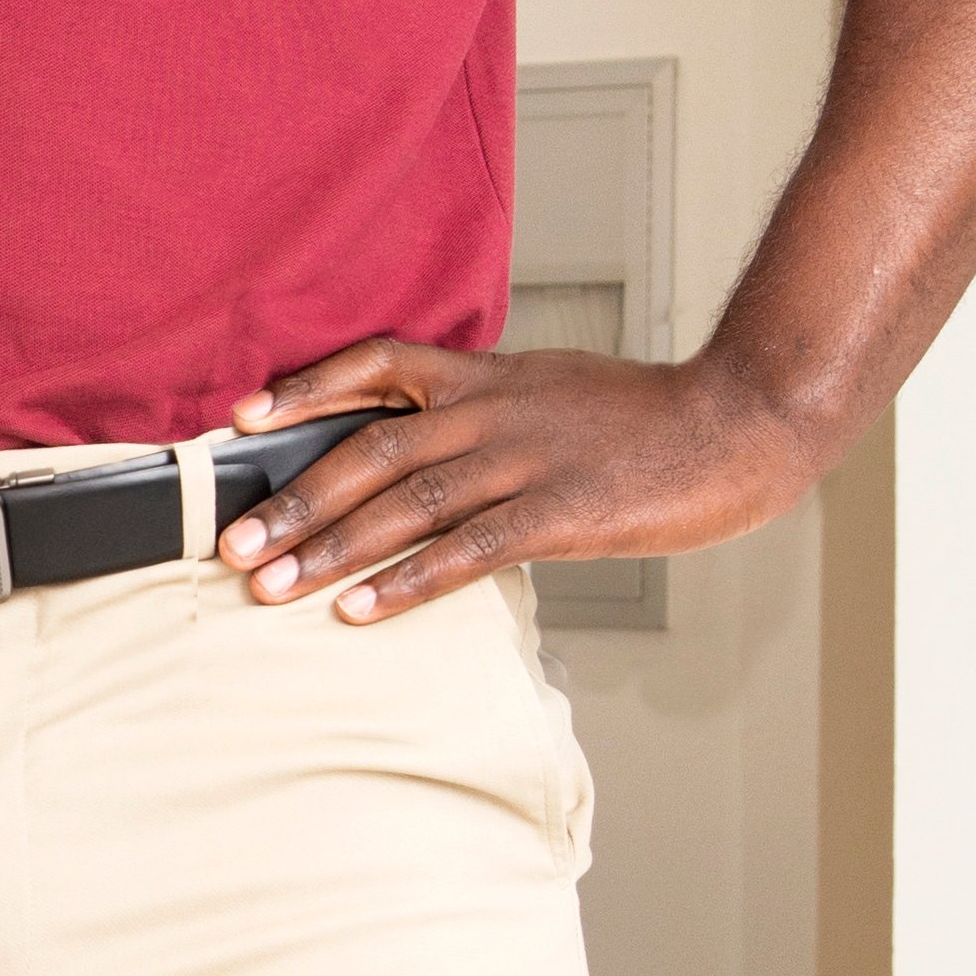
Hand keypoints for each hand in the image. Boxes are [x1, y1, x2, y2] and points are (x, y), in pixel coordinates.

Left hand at [219, 338, 816, 621]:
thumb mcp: (552, 393)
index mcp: (490, 376)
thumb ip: (486, 413)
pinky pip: (469, 550)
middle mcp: (496, 410)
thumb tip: (422, 446)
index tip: (243, 419)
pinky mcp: (564, 513)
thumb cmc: (646, 420)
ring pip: (407, 504)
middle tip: (234, 545)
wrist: (741, 422)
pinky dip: (407, 583)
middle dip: (295, 500)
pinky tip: (360, 611)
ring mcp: (528, 460)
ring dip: (331, 549)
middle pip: (371, 450)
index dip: (306, 389)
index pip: (379, 364)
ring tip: (272, 588)